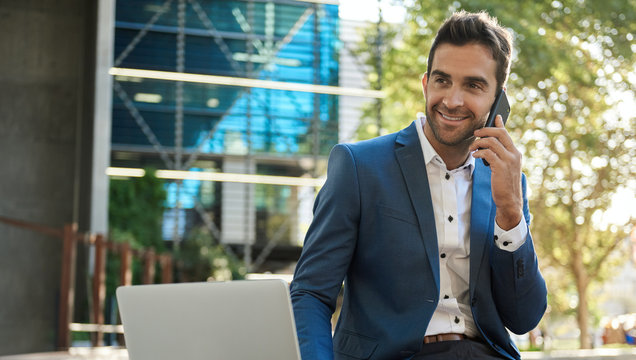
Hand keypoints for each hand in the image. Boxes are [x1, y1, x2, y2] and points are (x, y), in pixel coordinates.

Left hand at [470, 115, 522, 229]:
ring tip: (473, 148)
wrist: (509, 200)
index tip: (494, 116)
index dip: (499, 123)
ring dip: (479, 143)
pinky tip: (475, 156)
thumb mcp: (504, 166)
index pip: (506, 133)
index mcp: (515, 152)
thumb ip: (500, 153)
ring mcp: (509, 160)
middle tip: (475, 133)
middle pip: (500, 132)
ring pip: (492, 141)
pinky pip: (487, 153)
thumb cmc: (504, 183)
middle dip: (485, 130)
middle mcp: (514, 154)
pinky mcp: (501, 167)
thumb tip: (491, 143)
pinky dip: (479, 152)